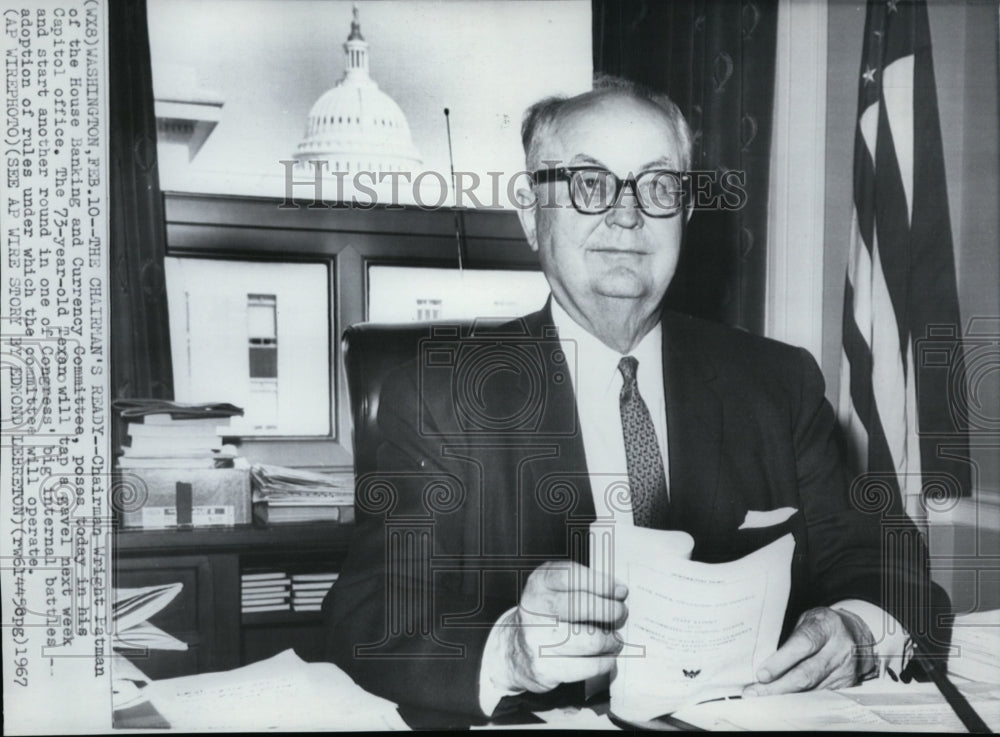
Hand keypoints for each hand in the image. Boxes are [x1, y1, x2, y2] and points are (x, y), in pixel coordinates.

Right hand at [493, 561, 627, 693]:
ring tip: (615, 640)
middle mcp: (534, 610)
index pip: (570, 576)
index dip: (600, 583)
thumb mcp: (555, 591)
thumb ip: (582, 586)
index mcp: (538, 584)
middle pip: (581, 607)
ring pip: (590, 640)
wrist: (517, 651)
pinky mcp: (545, 668)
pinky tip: (607, 657)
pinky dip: (606, 661)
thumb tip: (619, 593)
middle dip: (610, 611)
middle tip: (620, 614)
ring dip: (611, 640)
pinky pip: (589, 666)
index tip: (620, 591)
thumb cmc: (547, 617)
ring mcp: (537, 640)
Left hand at [743, 607, 875, 696]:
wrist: (857, 634)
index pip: (803, 644)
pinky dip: (799, 698)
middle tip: (755, 692)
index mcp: (827, 626)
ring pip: (811, 688)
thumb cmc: (823, 625)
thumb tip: (763, 659)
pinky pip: (819, 695)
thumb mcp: (807, 620)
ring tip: (763, 697)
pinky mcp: (847, 685)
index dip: (781, 661)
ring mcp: (845, 669)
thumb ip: (790, 637)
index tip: (762, 674)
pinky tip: (783, 700)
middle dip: (778, 686)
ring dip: (785, 695)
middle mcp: (840, 649)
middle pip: (806, 673)